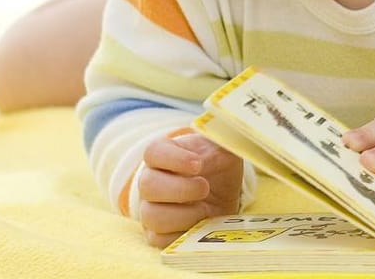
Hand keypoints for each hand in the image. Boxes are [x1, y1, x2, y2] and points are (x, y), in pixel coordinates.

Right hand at [137, 133, 244, 247]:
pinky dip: (181, 234)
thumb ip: (224, 140)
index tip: (198, 164)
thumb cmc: (218, 165)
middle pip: (147, 185)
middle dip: (180, 189)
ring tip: (204, 209)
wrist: (223, 191)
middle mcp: (151, 181)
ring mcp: (150, 208)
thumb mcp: (224, 148)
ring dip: (183, 215)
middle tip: (205, 187)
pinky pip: (158, 240)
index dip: (174, 159)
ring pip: (151, 216)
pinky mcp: (157, 233)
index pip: (153, 152)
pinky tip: (199, 224)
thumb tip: (227, 135)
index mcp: (163, 155)